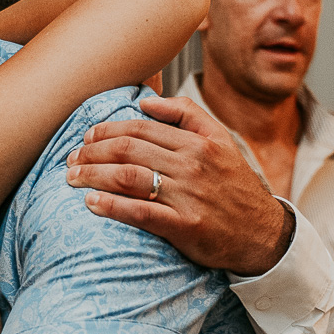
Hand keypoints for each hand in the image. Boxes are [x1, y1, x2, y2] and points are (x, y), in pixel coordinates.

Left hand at [66, 97, 293, 275]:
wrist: (263, 234)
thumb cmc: (235, 187)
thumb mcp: (222, 141)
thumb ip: (187, 114)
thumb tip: (146, 100)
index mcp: (198, 142)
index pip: (140, 127)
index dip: (106, 130)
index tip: (86, 138)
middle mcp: (192, 165)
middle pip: (128, 149)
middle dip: (92, 152)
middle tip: (70, 159)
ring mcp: (188, 196)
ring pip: (129, 177)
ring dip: (93, 176)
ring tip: (70, 178)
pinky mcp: (185, 226)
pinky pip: (140, 212)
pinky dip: (112, 206)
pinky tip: (91, 203)